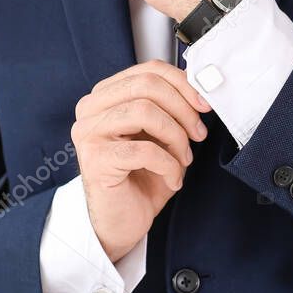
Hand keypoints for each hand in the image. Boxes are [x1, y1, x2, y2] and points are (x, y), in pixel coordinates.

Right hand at [71, 60, 211, 262]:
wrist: (122, 222)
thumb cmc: (141, 178)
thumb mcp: (160, 134)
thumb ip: (171, 108)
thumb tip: (200, 90)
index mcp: (106, 95)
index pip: (148, 70)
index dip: (183, 83)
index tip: (203, 104)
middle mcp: (91, 109)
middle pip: (147, 86)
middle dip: (183, 109)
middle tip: (198, 133)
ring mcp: (89, 133)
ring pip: (144, 111)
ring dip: (176, 136)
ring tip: (183, 158)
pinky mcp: (95, 160)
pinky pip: (144, 150)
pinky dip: (169, 165)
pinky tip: (172, 178)